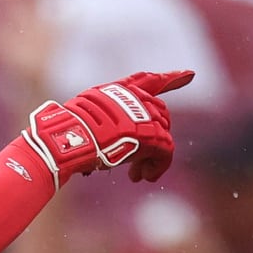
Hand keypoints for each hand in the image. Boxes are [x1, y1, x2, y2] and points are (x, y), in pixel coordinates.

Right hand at [22, 69, 192, 187]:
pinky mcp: (150, 134)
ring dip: (153, 157)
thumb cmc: (62, 135)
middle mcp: (132, 98)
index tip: (190, 75)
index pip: (147, 80)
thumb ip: (95, 126)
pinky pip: (165, 151)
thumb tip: (94, 151)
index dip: (171, 78)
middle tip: (139, 163)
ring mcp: (142, 114)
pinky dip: (158, 166)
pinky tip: (145, 177)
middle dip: (156, 136)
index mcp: (115, 91)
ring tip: (138, 174)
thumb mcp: (79, 121)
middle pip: (160, 114)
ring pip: (163, 134)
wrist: (65, 141)